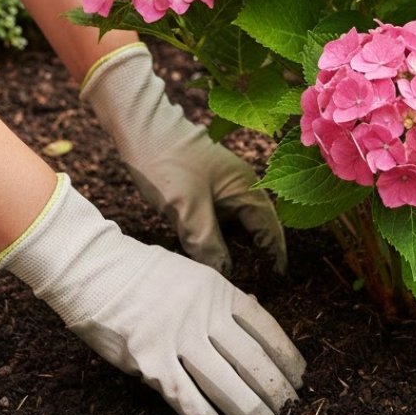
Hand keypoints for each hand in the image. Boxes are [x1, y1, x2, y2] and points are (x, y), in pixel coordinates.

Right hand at [0, 175, 304, 414]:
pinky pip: (187, 398)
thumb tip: (252, 319)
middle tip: (290, 409)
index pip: (265, 327)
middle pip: (252, 358)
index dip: (286, 355)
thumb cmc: (143, 273)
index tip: (300, 376)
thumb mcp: (193, 274)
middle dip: (275, 388)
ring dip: (250, 409)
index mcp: (219, 290)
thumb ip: (220, 300)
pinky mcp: (151, 361)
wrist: (95, 269)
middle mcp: (205, 314)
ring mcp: (179, 338)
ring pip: (226, 382)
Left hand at [81, 44, 286, 273]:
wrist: (140, 128)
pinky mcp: (204, 190)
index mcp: (247, 188)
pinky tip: (205, 254)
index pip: (271, 228)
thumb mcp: (187, 207)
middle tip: (250, 286)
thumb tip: (225, 274)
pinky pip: (218, 220)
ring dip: (233, 248)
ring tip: (228, 277)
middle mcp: (241, 187)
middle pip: (256, 228)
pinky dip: (216, 238)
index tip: (275, 283)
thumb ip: (208, 243)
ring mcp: (222, 188)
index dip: (274, 256)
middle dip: (255, 256)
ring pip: (235, 226)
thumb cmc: (167, 162)